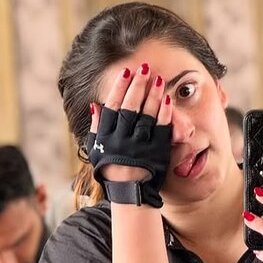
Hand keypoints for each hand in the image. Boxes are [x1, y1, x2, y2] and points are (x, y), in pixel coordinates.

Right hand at [87, 61, 172, 207]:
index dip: (119, 88)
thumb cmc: (112, 170)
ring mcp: (139, 147)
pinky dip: (164, 114)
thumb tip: (95, 106)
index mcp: (107, 138)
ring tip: (158, 79)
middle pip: (129, 108)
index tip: (125, 73)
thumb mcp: (98, 150)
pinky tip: (168, 100)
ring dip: (152, 96)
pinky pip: (160, 130)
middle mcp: (122, 141)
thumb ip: (97, 128)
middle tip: (144, 68)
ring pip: (146, 116)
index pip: (112, 108)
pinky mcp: (156, 152)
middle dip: (137, 86)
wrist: (130, 194)